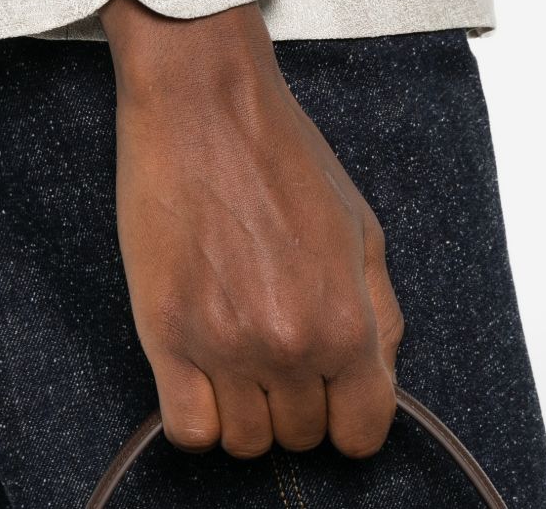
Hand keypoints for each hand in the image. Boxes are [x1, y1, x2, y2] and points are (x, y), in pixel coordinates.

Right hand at [100, 0, 402, 460]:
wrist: (202, 102)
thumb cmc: (281, 151)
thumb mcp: (361, 226)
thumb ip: (380, 313)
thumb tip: (375, 375)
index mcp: (348, 320)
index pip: (362, 432)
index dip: (347, 415)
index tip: (327, 391)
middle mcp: (291, 345)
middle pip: (299, 437)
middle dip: (293, 401)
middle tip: (272, 346)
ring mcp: (224, 345)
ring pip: (243, 443)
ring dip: (242, 408)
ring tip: (233, 352)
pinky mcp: (165, 334)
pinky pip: (187, 431)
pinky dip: (195, 412)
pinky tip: (196, 369)